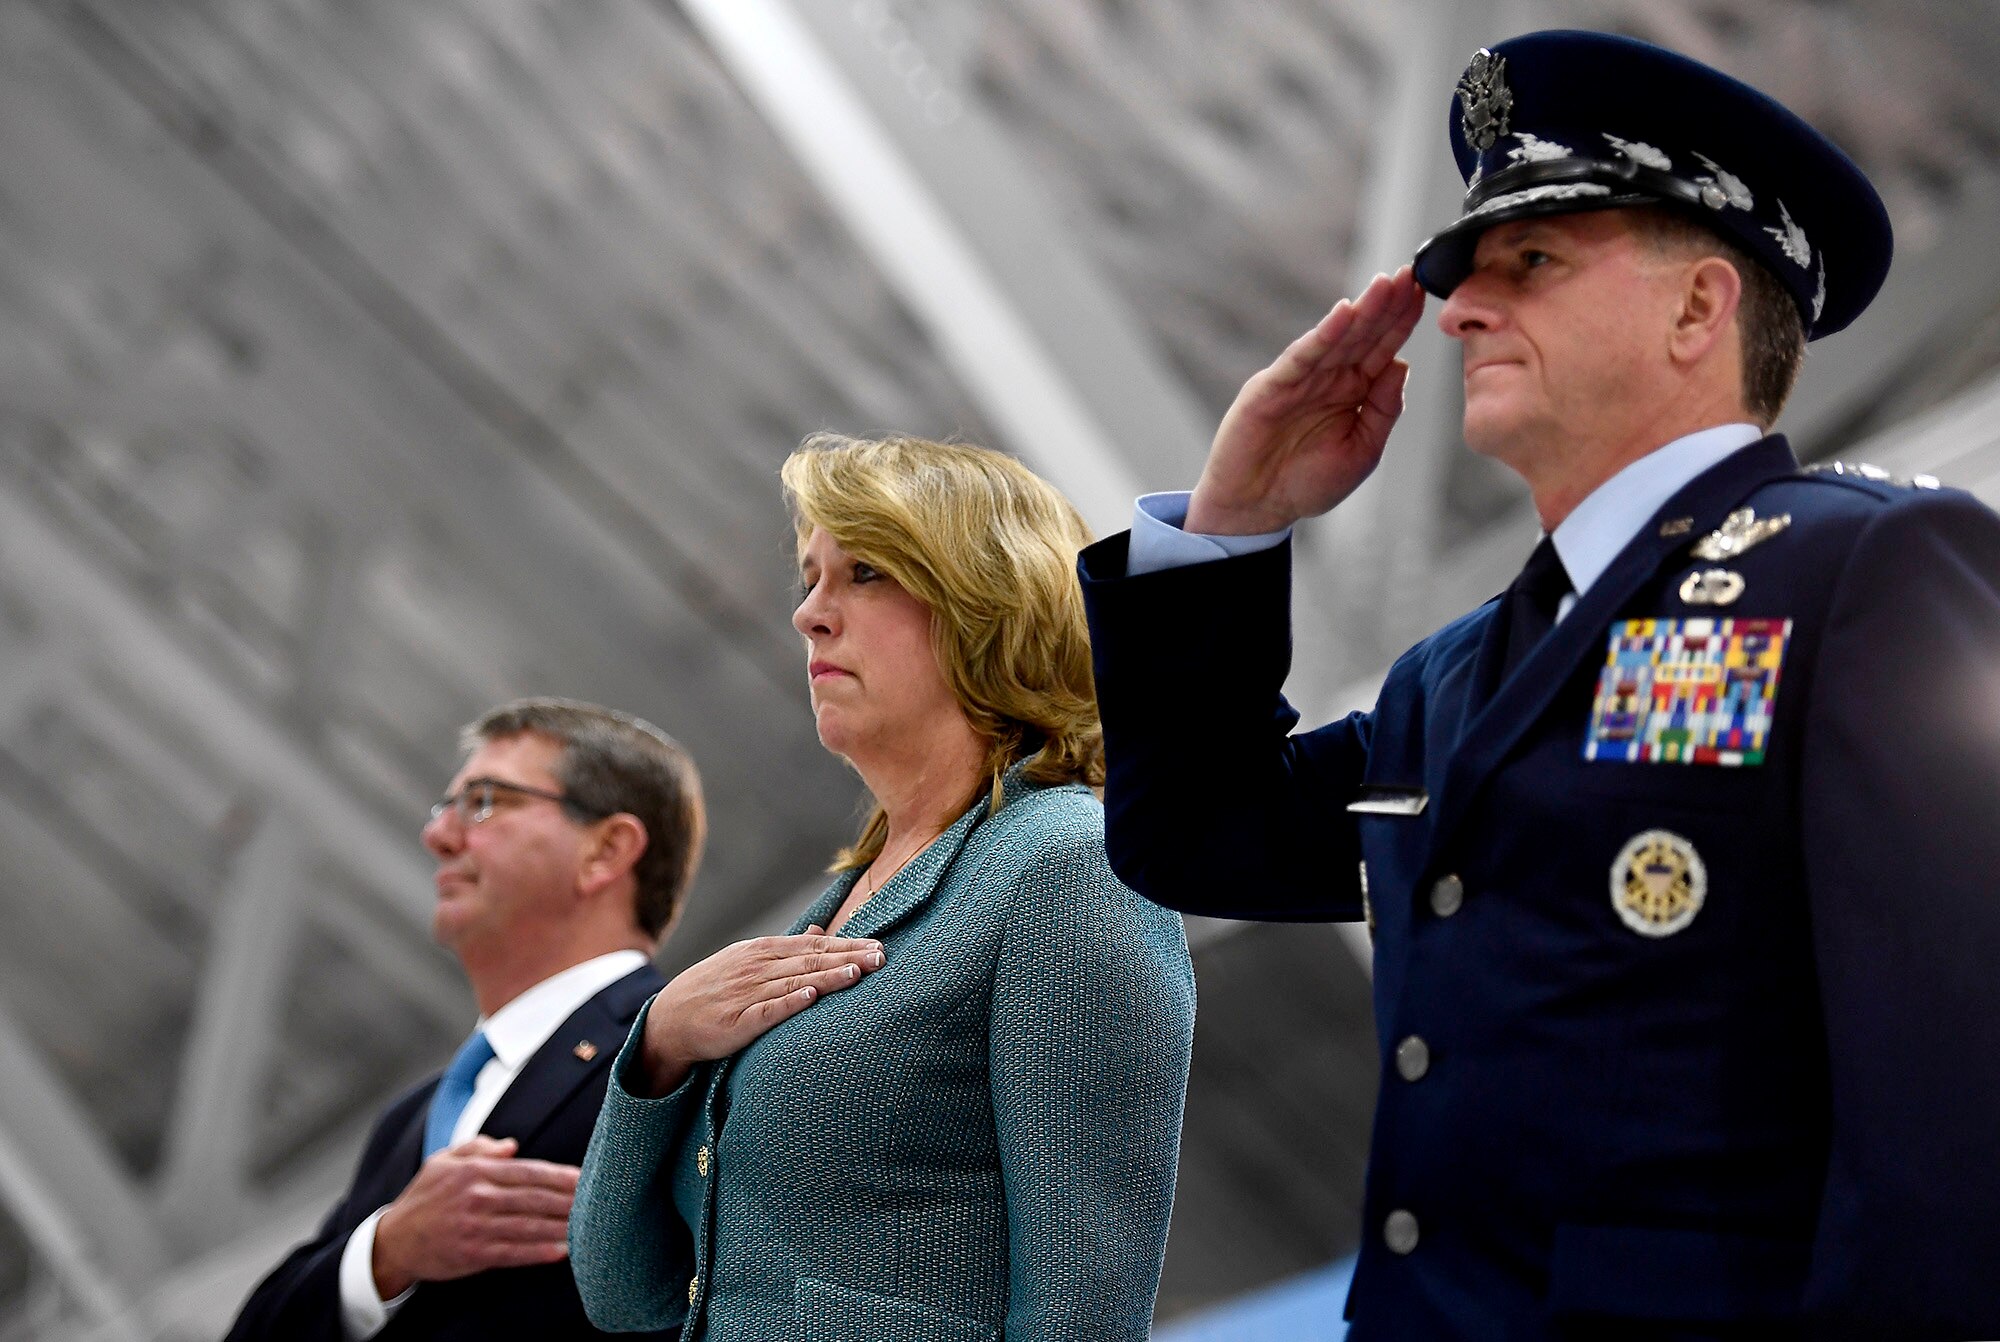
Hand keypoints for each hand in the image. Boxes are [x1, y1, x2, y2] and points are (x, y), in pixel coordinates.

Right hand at [371, 1136, 577, 1297]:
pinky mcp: (473, 1253)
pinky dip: (538, 1252)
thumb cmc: (424, 1198)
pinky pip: (513, 1253)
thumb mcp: (444, 1161)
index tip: (586, 1178)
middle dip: (569, 1199)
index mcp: (475, 1171)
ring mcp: (476, 1226)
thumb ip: (479, 1148)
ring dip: (561, 1226)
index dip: (560, 1176)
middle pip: (534, 1197)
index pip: (528, 1171)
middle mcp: (478, 1196)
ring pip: (528, 1225)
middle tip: (600, 1200)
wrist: (394, 1241)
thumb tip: (512, 1146)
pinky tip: (561, 1250)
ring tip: (589, 1226)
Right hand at [636, 928, 883, 1095]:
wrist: (669, 1019)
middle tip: (882, 958)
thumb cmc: (714, 988)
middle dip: (848, 958)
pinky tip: (810, 996)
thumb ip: (786, 947)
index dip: (847, 946)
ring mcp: (746, 993)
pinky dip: (789, 1002)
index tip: (878, 946)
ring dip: (827, 977)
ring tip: (858, 972)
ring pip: (794, 982)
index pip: (814, 946)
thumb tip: (818, 930)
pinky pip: (767, 1010)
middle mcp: (757, 968)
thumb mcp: (747, 959)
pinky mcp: (737, 1022)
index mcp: (762, 951)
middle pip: (811, 961)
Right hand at [1187, 267, 1424, 534]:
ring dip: (1362, 311)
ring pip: (1337, 338)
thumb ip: (1383, 410)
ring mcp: (1300, 380)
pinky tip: (1343, 314)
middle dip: (1387, 305)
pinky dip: (1322, 335)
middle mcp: (1329, 379)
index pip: (1383, 348)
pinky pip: (1302, 357)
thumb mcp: (1362, 451)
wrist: (1256, 510)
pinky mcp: (1272, 388)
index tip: (1423, 292)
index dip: (1402, 321)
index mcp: (1353, 392)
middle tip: (1411, 273)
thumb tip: (1402, 363)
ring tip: (1385, 285)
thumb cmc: (1306, 485)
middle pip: (1364, 335)